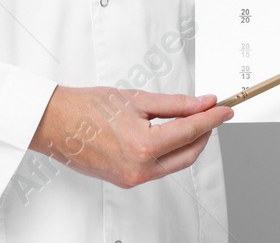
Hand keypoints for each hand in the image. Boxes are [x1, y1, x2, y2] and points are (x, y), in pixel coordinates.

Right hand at [28, 85, 231, 187]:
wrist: (54, 122)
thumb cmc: (86, 107)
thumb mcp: (136, 99)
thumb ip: (175, 104)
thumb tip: (202, 104)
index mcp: (144, 147)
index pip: (191, 132)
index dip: (212, 119)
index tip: (225, 109)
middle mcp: (141, 169)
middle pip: (188, 154)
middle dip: (204, 133)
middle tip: (211, 113)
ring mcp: (132, 179)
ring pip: (174, 163)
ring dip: (187, 143)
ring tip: (191, 120)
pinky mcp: (125, 181)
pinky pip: (157, 168)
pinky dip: (168, 152)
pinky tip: (169, 134)